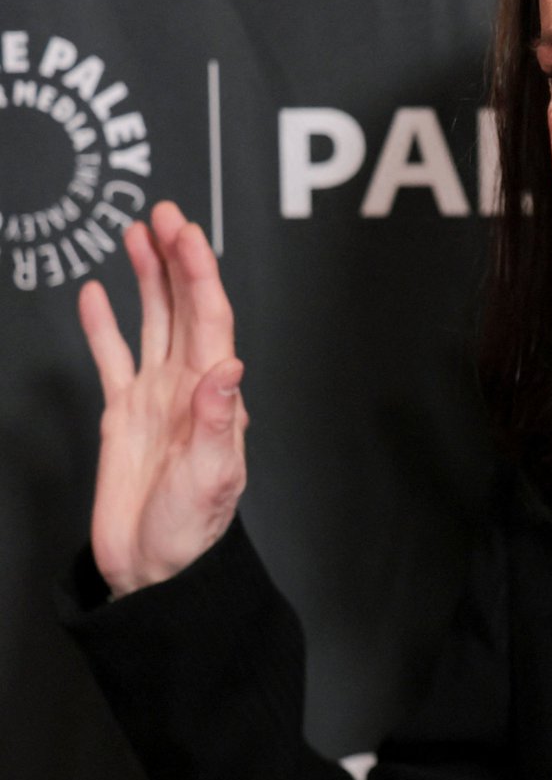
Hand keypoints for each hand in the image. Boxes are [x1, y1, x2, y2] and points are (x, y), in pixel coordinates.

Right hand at [78, 201, 247, 597]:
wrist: (155, 567)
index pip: (210, 318)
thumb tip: (229, 368)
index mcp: (214, 394)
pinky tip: (95, 295)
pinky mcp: (125, 413)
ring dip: (148, 278)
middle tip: (164, 212)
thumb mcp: (212, 478)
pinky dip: (104, 325)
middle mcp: (188, 385)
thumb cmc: (192, 529)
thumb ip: (217, 423)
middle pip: (184, 306)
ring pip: (152, 321)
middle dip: (177, 258)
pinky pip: (113, 356)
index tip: (186, 233)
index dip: (200, 273)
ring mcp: (156, 395)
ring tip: (138, 234)